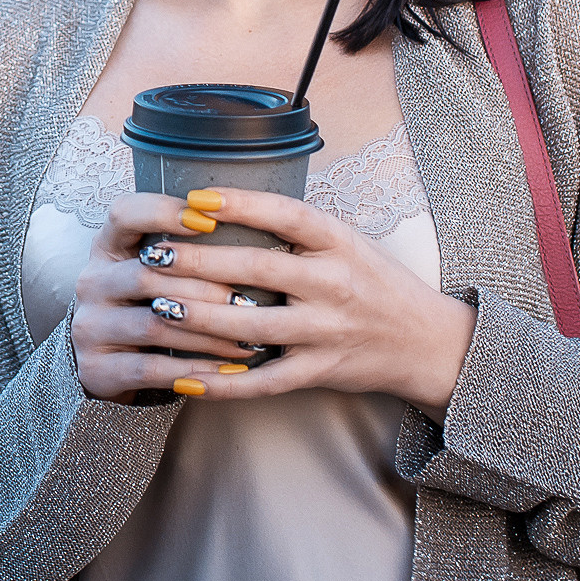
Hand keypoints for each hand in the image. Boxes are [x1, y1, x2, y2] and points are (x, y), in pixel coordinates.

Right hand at [70, 192, 278, 402]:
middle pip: (147, 276)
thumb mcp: (151, 271)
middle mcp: (92, 282)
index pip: (124, 214)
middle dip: (203, 289)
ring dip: (206, 334)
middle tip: (248, 300)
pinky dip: (193, 370)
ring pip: (154, 325)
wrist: (107, 363)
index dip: (163, 213)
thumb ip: (185, 253)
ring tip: (247, 341)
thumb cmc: (143, 305)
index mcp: (106, 247)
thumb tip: (251, 236)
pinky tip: (226, 372)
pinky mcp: (96, 367)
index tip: (209, 219)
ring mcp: (90, 326)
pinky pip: (151, 369)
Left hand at [132, 186, 476, 417]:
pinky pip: (264, 381)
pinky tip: (185, 378)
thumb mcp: (347, 242)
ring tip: (155, 307)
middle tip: (153, 255)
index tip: (196, 197)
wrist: (427, 342)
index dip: (242, 204)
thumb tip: (222, 204)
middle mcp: (334, 285)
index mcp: (340, 243)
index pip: (288, 215)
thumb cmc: (374, 283)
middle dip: (199, 262)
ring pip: (252, 326)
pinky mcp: (320, 371)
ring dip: (198, 319)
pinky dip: (223, 383)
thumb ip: (297, 230)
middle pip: (258, 269)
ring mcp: (326, 331)